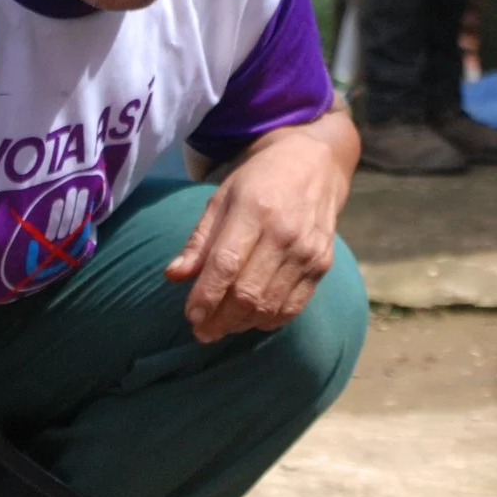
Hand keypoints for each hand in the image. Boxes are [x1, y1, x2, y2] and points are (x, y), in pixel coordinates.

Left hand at [165, 115, 351, 342]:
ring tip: (222, 328)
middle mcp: (284, 233)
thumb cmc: (259, 181)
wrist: (315, 164)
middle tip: (201, 332)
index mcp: (254, 209)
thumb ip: (199, 240)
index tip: (190, 316)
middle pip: (248, 292)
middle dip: (220, 320)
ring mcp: (307, 251)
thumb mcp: (222, 198)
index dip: (206, 296)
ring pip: (270, 305)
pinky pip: (294, 307)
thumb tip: (173, 276)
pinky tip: (251, 320)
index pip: (226, 264)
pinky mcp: (323, 264)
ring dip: (241, 324)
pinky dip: (269, 321)